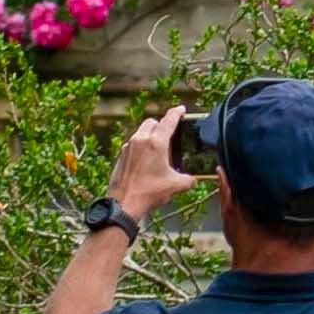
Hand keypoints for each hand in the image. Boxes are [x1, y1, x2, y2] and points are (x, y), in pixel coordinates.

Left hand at [110, 106, 189, 227]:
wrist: (124, 204)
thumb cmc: (149, 192)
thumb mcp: (175, 186)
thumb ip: (188, 180)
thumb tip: (192, 180)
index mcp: (156, 142)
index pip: (168, 120)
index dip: (177, 113)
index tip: (181, 109)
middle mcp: (140, 140)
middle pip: (152, 122)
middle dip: (161, 125)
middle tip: (169, 134)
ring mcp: (128, 147)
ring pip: (140, 133)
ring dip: (149, 136)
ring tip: (157, 150)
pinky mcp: (121, 156)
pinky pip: (132, 145)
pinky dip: (140, 148)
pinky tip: (145, 162)